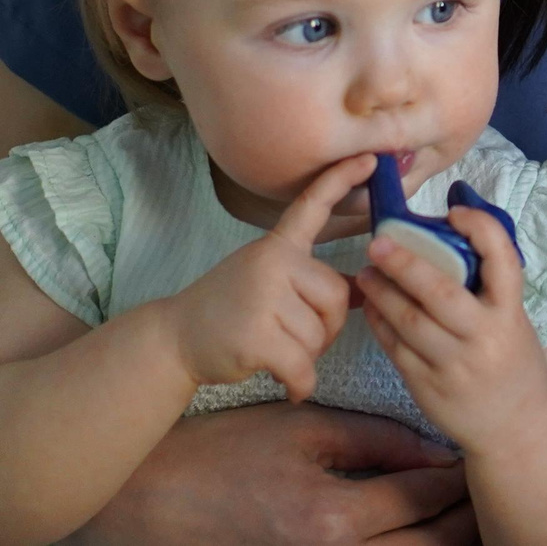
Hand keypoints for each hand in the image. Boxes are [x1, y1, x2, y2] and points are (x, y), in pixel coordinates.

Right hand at [67, 401, 471, 545]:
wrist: (149, 499)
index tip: (484, 459)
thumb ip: (377, 441)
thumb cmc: (224, 451)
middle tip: (491, 498)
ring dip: (437, 542)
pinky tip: (416, 535)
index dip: (459, 479)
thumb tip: (435, 450)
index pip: (422, 499)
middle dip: (462, 522)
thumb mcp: (304, 430)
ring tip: (465, 520)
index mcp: (333, 518)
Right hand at [161, 155, 377, 400]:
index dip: (342, 181)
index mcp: (277, 246)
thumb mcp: (268, 280)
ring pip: (320, 336)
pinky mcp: (256, 337)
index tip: (372, 160)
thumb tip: (367, 288)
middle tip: (298, 337)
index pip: (312, 206)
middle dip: (328, 327)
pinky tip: (292, 387)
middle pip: (337, 297)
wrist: (174, 339)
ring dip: (308, 356)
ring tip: (277, 351)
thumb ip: (308, 279)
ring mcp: (262, 299)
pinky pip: (303, 367)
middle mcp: (271, 264)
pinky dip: (302, 384)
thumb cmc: (230, 310)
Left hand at [358, 204, 546, 455]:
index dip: (480, 229)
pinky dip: (379, 322)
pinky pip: (396, 348)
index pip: (502, 261)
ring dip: (382, 293)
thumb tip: (448, 235)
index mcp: (510, 313)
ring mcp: (453, 365)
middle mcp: (483, 337)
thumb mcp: (513, 319)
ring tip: (366, 272)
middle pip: (440, 294)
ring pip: (409, 322)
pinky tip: (370, 305)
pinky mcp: (426, 386)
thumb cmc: (512, 360)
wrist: (514, 425)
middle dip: (406, 264)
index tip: (455, 211)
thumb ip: (487, 287)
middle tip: (379, 241)